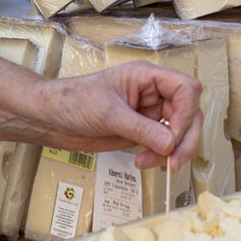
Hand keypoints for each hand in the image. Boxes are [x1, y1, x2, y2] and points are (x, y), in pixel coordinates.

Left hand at [37, 62, 203, 171]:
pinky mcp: (142, 133)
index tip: (174, 134)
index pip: (185, 88)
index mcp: (147, 77)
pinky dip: (159, 157)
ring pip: (179, 133)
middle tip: (173, 161)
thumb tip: (170, 144)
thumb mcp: (109, 113)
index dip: (187, 112)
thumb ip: (141, 129)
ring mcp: (149, 114)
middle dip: (184, 139)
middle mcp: (153, 94)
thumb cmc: (73, 101)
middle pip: (189, 114)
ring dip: (171, 152)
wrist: (52, 119)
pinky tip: (141, 162)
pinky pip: (163, 146)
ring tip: (148, 163)